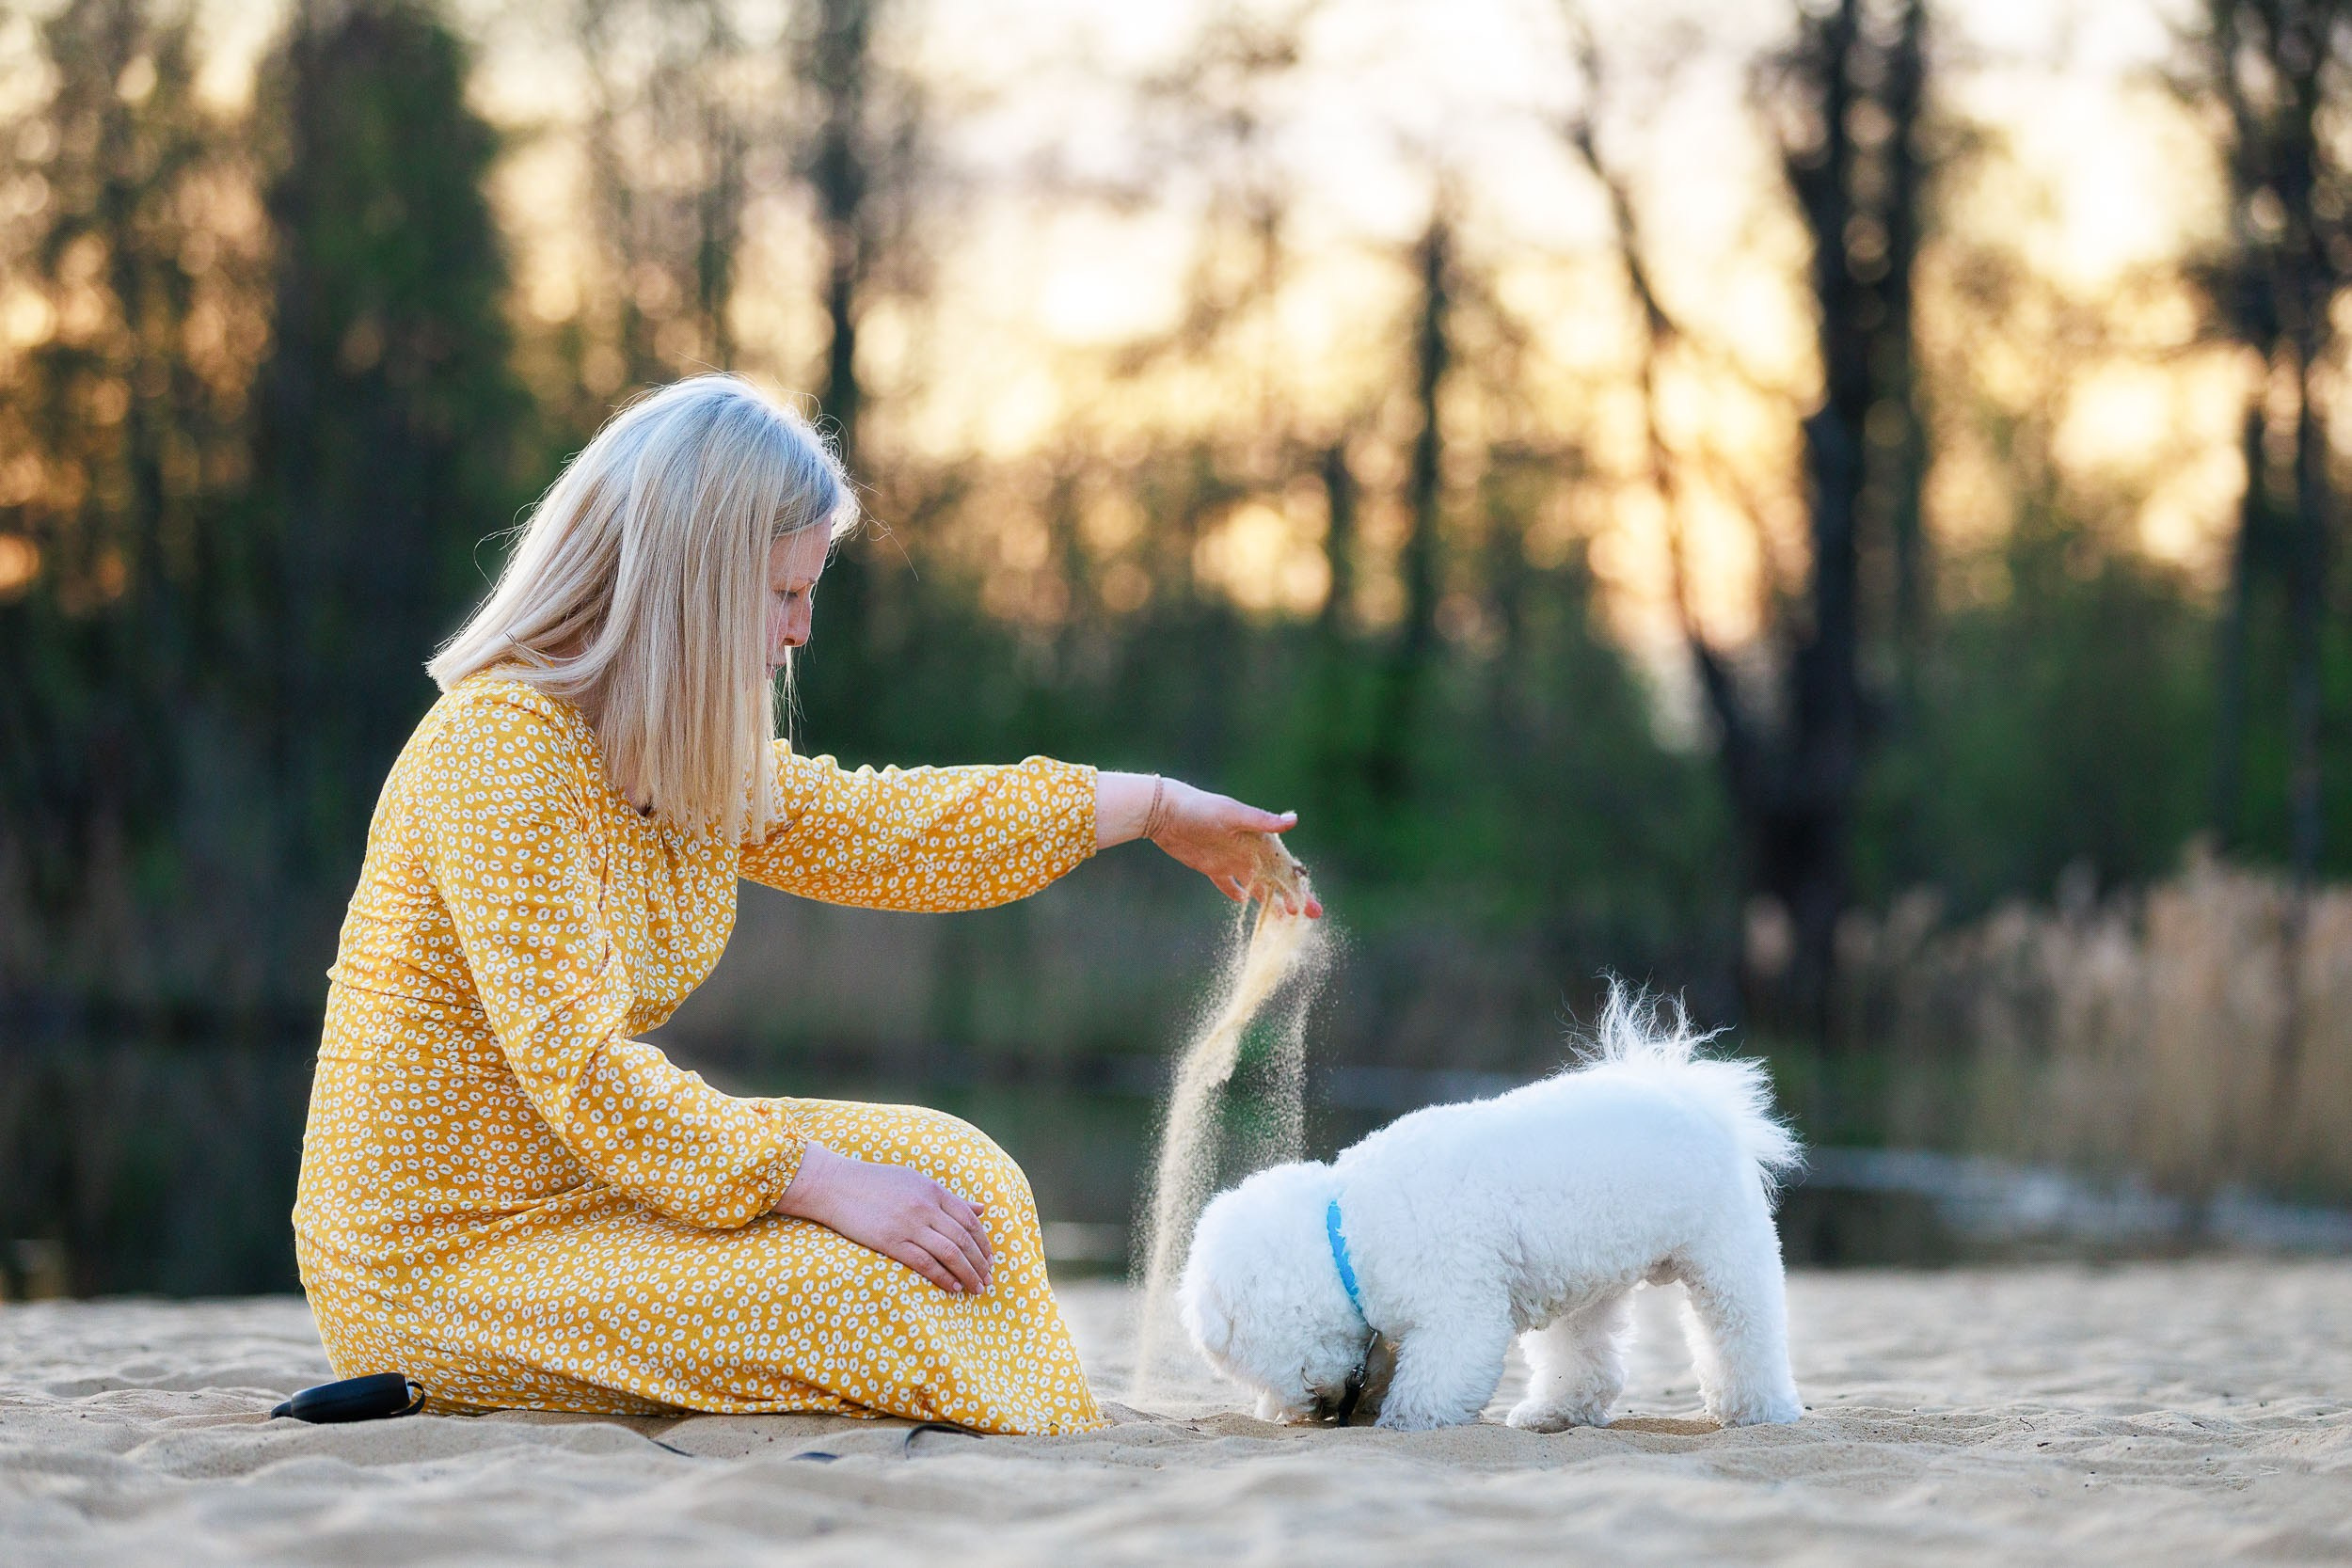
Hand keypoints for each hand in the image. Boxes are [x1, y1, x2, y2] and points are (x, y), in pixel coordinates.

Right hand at [774, 1142, 994, 1293]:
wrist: (836, 1184)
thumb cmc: (876, 1182)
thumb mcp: (916, 1181)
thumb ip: (949, 1198)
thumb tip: (981, 1209)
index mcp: (934, 1190)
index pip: (970, 1219)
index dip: (984, 1242)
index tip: (990, 1259)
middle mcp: (925, 1206)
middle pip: (964, 1239)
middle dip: (980, 1262)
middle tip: (988, 1279)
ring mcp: (908, 1224)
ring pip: (950, 1253)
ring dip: (968, 1273)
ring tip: (976, 1288)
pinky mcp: (890, 1241)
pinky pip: (924, 1263)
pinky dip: (943, 1277)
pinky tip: (953, 1287)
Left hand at [1098, 772, 1320, 916]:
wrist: (1166, 812)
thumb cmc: (1202, 808)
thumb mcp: (1234, 814)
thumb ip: (1262, 821)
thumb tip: (1294, 819)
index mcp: (1259, 839)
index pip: (1285, 867)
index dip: (1299, 887)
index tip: (1309, 906)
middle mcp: (1249, 851)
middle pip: (1276, 880)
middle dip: (1292, 898)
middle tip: (1309, 917)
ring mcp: (1231, 860)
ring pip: (1256, 886)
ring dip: (1269, 901)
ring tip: (1282, 920)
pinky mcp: (1212, 867)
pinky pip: (1227, 884)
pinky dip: (1235, 893)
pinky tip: (1243, 902)